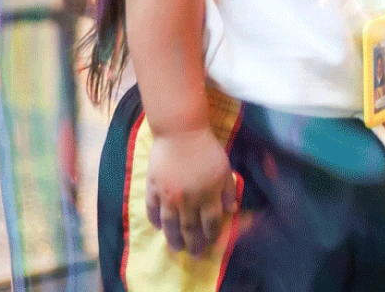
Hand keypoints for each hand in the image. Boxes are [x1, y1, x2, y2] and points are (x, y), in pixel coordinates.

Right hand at [145, 127, 238, 257]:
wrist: (180, 130)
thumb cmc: (206, 147)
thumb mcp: (224, 167)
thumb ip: (228, 190)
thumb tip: (232, 210)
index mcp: (208, 195)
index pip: (210, 224)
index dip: (211, 236)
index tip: (210, 243)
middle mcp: (188, 200)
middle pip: (190, 229)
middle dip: (193, 244)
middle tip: (194, 255)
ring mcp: (169, 195)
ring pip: (170, 225)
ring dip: (173, 239)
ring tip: (176, 247)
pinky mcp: (154, 188)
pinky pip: (152, 209)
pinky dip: (155, 220)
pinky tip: (158, 226)